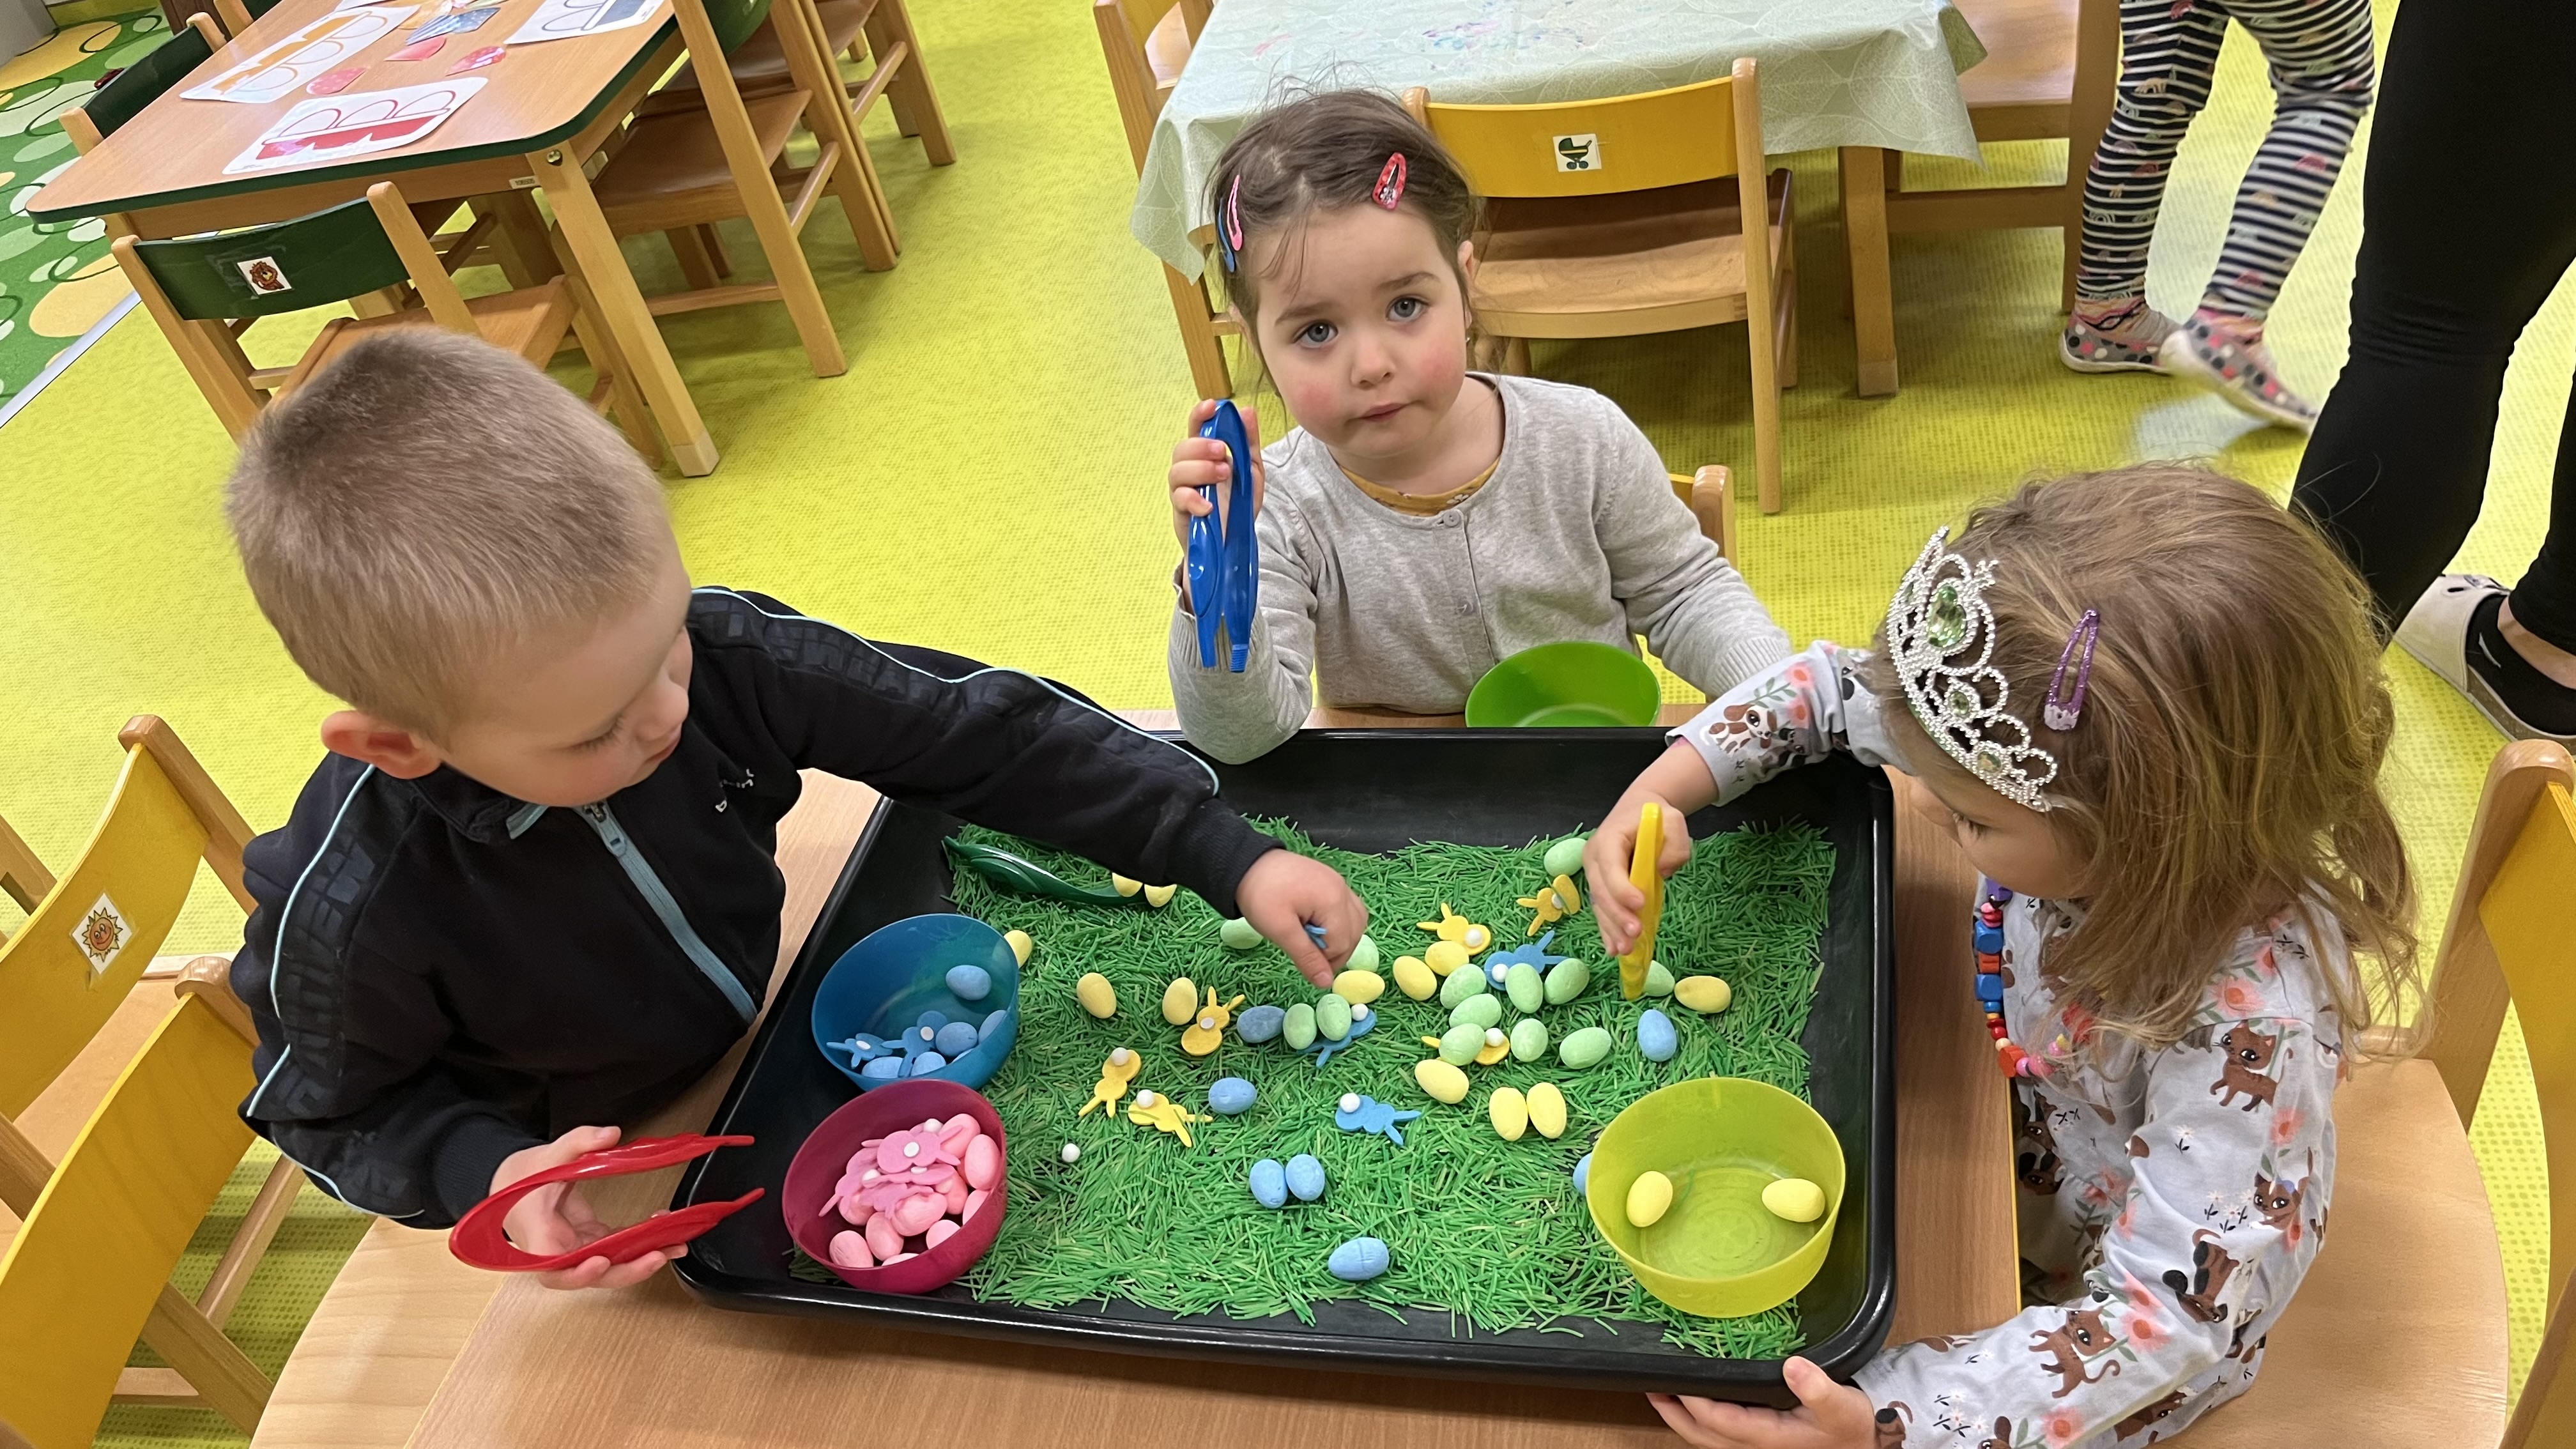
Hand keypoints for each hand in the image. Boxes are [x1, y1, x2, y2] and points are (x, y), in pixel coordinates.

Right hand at [491, 1124, 680, 1289]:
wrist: (510, 1185)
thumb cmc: (520, 1180)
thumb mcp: (548, 1155)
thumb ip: (578, 1142)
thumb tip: (609, 1135)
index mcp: (538, 1236)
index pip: (554, 1268)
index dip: (578, 1274)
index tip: (600, 1262)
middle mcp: (557, 1251)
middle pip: (590, 1276)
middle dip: (625, 1270)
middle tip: (657, 1256)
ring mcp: (574, 1250)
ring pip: (607, 1268)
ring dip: (640, 1261)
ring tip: (673, 1247)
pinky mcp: (588, 1242)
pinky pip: (615, 1250)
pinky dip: (638, 1245)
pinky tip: (663, 1234)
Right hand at [1168, 397, 1265, 567]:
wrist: (1234, 543)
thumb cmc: (1238, 504)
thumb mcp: (1252, 471)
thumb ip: (1249, 442)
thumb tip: (1247, 411)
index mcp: (1205, 455)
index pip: (1196, 428)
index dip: (1200, 415)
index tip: (1211, 406)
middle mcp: (1190, 470)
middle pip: (1182, 449)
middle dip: (1201, 446)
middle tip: (1223, 452)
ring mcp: (1183, 490)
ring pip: (1177, 471)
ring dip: (1200, 469)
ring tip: (1223, 475)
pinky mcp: (1181, 512)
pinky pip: (1179, 500)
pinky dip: (1194, 500)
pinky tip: (1209, 505)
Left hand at [1235, 848, 1367, 987]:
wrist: (1245, 863)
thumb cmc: (1261, 896)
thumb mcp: (1280, 931)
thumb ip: (1306, 957)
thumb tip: (1326, 983)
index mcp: (1332, 901)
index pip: (1341, 944)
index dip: (1325, 961)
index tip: (1304, 965)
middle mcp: (1342, 890)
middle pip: (1354, 933)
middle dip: (1335, 952)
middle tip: (1308, 956)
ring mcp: (1338, 883)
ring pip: (1355, 920)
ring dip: (1340, 938)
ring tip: (1314, 942)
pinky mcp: (1330, 880)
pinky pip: (1347, 907)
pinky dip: (1339, 923)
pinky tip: (1318, 926)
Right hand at [1585, 790, 1693, 957]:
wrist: (1638, 811)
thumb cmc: (1655, 816)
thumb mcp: (1673, 820)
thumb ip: (1675, 844)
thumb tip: (1663, 871)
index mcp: (1608, 839)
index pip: (1610, 866)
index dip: (1621, 887)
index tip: (1640, 903)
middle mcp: (1595, 858)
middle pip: (1601, 890)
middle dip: (1617, 915)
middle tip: (1635, 934)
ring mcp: (1595, 874)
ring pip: (1600, 905)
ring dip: (1612, 929)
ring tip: (1626, 950)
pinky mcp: (1602, 887)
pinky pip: (1603, 910)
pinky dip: (1608, 930)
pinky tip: (1614, 948)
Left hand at [1647, 1359, 1879, 1448]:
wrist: (1871, 1442)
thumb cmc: (1855, 1424)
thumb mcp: (1841, 1405)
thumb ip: (1818, 1388)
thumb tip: (1793, 1366)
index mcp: (1768, 1437)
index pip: (1716, 1420)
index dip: (1690, 1401)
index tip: (1671, 1377)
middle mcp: (1757, 1446)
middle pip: (1702, 1434)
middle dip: (1672, 1412)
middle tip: (1649, 1386)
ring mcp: (1758, 1447)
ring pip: (1708, 1439)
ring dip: (1682, 1418)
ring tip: (1662, 1393)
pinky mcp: (1763, 1441)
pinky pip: (1722, 1435)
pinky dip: (1702, 1420)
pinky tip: (1696, 1402)